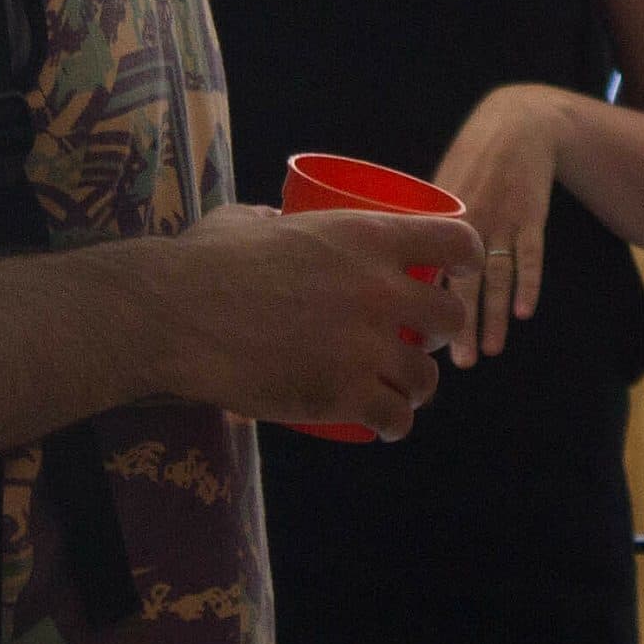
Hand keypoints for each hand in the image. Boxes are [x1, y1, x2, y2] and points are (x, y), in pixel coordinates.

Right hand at [161, 201, 483, 438]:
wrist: (178, 313)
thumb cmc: (207, 260)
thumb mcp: (254, 219)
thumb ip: (275, 217)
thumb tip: (271, 217)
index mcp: (368, 236)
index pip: (455, 241)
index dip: (465, 257)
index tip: (460, 271)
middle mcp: (380, 289)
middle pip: (450, 316)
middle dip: (442, 331)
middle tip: (421, 339)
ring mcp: (365, 345)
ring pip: (427, 377)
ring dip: (418, 386)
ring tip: (402, 391)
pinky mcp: (343, 394)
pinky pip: (394, 417)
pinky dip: (395, 424)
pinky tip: (389, 426)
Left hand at [431, 85, 565, 364]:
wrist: (519, 125)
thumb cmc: (474, 160)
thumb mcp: (443, 186)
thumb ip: (425, 228)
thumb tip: (403, 277)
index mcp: (440, 216)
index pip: (425, 269)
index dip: (420, 306)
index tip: (415, 343)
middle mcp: (469, 220)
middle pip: (461, 281)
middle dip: (460, 325)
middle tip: (459, 362)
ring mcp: (502, 219)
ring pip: (496, 276)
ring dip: (494, 315)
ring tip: (491, 351)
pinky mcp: (531, 217)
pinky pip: (530, 255)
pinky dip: (530, 283)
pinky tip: (525, 311)